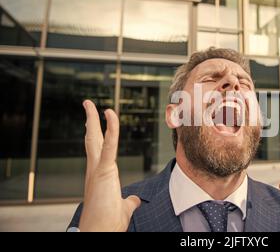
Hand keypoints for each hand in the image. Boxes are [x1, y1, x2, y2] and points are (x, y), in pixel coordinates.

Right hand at [78, 100, 140, 231]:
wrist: (100, 232)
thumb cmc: (109, 222)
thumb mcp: (123, 207)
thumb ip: (128, 200)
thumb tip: (134, 199)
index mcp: (100, 174)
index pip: (97, 148)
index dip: (96, 133)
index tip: (93, 121)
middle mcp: (95, 169)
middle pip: (91, 139)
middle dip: (90, 120)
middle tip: (87, 104)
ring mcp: (97, 170)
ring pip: (95, 139)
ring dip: (93, 120)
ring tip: (91, 104)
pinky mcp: (103, 172)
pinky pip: (108, 147)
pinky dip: (110, 131)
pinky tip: (110, 116)